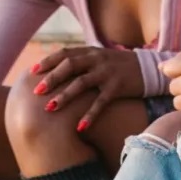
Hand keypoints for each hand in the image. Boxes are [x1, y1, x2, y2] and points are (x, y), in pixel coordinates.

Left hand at [29, 46, 146, 131]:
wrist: (148, 69)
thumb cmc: (119, 66)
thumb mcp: (100, 59)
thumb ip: (82, 62)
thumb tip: (58, 71)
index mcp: (90, 52)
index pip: (65, 53)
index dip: (48, 61)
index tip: (32, 71)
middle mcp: (97, 59)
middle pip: (70, 66)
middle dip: (51, 78)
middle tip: (37, 91)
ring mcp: (107, 73)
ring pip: (81, 83)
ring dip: (65, 96)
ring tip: (50, 108)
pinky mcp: (118, 87)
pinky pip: (100, 102)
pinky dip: (89, 115)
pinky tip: (79, 127)